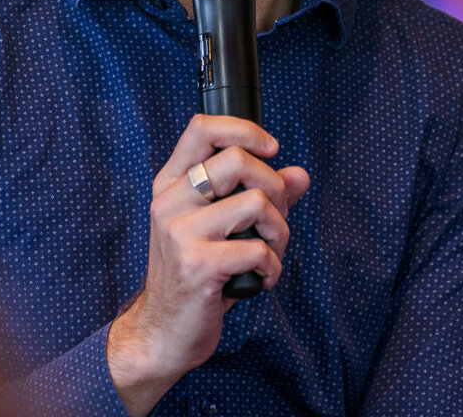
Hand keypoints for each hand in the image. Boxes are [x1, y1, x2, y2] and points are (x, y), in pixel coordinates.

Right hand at [107, 114, 310, 415]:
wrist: (162, 333)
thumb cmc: (195, 275)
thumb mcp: (220, 229)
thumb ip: (258, 197)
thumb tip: (300, 175)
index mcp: (171, 185)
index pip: (202, 129)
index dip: (244, 130)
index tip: (271, 150)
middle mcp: (170, 202)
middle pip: (238, 160)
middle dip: (275, 189)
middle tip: (275, 220)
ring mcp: (180, 233)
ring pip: (256, 203)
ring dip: (280, 232)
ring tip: (271, 252)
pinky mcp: (197, 266)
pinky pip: (258, 250)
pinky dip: (273, 267)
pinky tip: (262, 279)